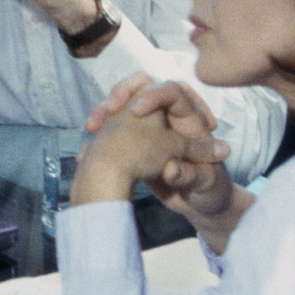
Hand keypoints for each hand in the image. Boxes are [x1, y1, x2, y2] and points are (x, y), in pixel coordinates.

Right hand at [81, 78, 249, 249]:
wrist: (201, 207)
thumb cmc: (210, 189)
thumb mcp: (206, 182)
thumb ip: (189, 174)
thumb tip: (172, 170)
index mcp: (190, 121)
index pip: (172, 91)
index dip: (154, 95)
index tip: (136, 109)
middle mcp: (169, 120)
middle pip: (143, 87)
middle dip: (123, 91)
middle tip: (111, 107)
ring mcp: (150, 130)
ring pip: (123, 106)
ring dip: (104, 112)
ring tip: (91, 127)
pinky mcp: (135, 144)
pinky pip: (112, 132)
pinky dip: (98, 139)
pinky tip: (85, 154)